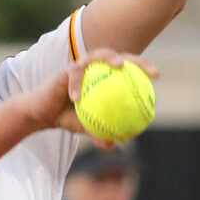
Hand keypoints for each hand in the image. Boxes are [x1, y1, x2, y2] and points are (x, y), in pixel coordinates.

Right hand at [21, 50, 159, 137]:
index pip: (127, 69)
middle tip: (147, 69)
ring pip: (97, 55)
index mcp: (103, 78)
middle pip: (118, 56)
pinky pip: (73, 75)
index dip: (143, 68)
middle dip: (135, 59)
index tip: (156, 76)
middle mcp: (94, 68)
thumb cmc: (67, 118)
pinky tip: (77, 98)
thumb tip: (118, 143)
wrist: (42, 114)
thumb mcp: (86, 128)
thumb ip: (101, 133)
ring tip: (118, 66)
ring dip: (108, 57)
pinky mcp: (65, 70)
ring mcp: (80, 66)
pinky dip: (76, 86)